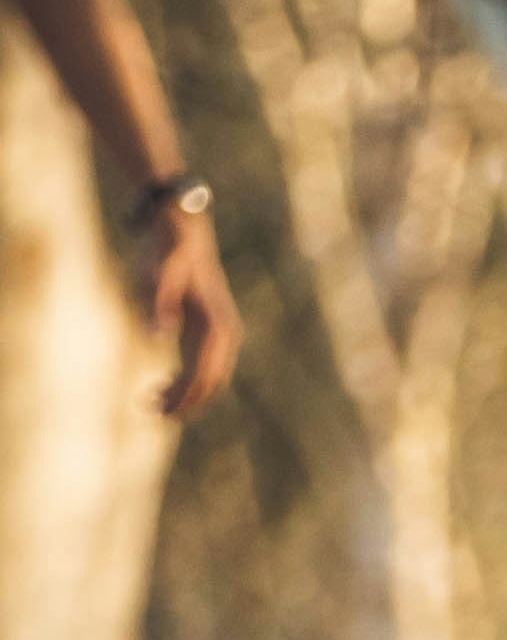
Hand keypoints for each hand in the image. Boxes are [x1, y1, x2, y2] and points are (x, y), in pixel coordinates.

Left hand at [131, 191, 236, 420]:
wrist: (181, 226)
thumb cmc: (166, 249)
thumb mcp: (156, 274)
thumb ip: (157, 304)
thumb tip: (156, 339)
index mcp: (216, 326)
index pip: (203, 376)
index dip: (180, 397)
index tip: (153, 408)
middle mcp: (225, 333)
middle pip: (209, 383)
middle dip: (183, 404)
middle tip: (148, 412)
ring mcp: (220, 333)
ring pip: (208, 379)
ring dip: (184, 396)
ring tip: (150, 403)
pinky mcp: (208, 330)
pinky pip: (202, 367)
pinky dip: (185, 381)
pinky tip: (161, 385)